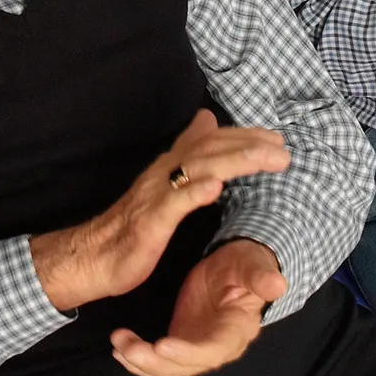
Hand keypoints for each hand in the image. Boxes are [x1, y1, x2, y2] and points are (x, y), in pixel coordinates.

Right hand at [30, 109, 288, 313]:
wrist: (94, 255)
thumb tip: (207, 120)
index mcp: (170, 167)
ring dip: (233, 161)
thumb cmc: (133, 223)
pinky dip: (194, 192)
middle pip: (209, 149)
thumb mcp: (165, 185)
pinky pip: (172, 203)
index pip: (210, 141)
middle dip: (248, 145)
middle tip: (282, 148)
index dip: (243, 137)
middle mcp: (164, 173)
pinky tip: (216, 188)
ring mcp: (156, 196)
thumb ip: (186, 153)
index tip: (275, 138)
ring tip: (264, 159)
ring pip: (197, 169)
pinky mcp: (149, 222)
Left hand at [110, 238, 284, 375]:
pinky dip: (138, 359)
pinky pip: (160, 362)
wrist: (236, 268)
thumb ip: (260, 276)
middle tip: (126, 347)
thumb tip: (278, 284)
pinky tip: (120, 348)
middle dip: (154, 362)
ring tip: (118, 344)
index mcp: (237, 330)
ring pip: (169, 369)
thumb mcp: (252, 264)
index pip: (213, 349)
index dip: (189, 352)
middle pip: (186, 366)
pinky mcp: (183, 345)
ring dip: (141, 362)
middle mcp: (218, 348)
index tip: (163, 346)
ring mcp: (198, 349)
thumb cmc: (246, 264)